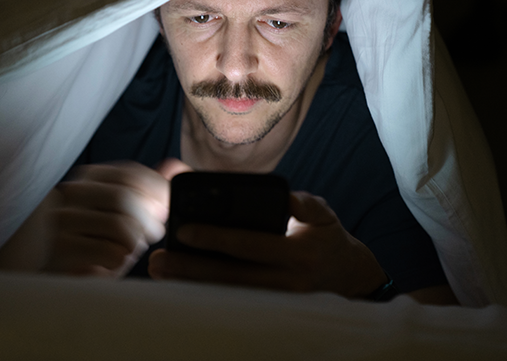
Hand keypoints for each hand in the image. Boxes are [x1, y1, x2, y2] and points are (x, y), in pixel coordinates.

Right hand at [45, 159, 189, 275]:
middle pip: (124, 198)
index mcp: (88, 176)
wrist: (64, 277)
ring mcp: (61, 220)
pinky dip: (119, 261)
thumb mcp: (127, 211)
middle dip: (148, 220)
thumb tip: (175, 167)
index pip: (130, 174)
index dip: (156, 192)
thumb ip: (150, 188)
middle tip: (153, 233)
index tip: (165, 210)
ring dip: (134, 243)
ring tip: (128, 250)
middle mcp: (70, 193)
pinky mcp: (61, 249)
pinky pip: (109, 252)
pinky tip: (110, 264)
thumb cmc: (100, 240)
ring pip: (119, 226)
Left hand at [148, 191, 386, 297]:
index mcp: (298, 254)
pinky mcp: (270, 310)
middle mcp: (286, 283)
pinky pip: (234, 302)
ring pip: (228, 295)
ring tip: (162, 274)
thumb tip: (281, 196)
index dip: (215, 239)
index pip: (249, 245)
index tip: (184, 231)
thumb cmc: (327, 238)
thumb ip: (302, 203)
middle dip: (191, 270)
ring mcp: (277, 302)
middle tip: (158, 260)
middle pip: (230, 278)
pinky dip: (207, 294)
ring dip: (192, 286)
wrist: (348, 278)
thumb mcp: (322, 214)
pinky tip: (182, 286)